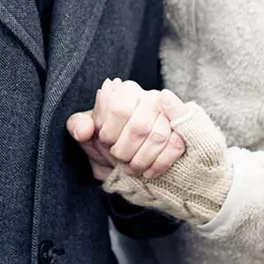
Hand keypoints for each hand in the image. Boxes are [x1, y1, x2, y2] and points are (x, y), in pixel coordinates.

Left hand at [67, 78, 185, 181]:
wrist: (131, 156)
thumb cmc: (110, 140)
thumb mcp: (89, 132)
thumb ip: (78, 125)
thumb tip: (86, 130)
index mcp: (126, 91)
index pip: (119, 108)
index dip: (109, 132)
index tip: (105, 141)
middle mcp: (151, 96)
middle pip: (139, 126)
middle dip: (124, 151)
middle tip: (118, 159)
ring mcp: (171, 114)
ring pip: (159, 137)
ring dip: (141, 160)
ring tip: (131, 168)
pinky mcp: (185, 132)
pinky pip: (175, 147)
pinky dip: (159, 164)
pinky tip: (148, 172)